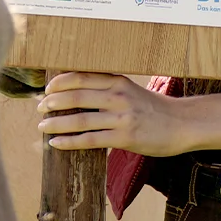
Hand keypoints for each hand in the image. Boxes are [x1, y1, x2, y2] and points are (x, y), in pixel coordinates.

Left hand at [37, 72, 187, 155]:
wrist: (181, 124)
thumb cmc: (154, 109)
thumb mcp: (131, 90)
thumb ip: (108, 89)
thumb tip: (78, 92)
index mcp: (118, 81)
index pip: (81, 77)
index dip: (59, 83)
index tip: (46, 89)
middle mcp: (118, 96)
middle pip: (76, 96)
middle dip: (52, 103)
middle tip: (39, 109)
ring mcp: (121, 117)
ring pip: (79, 119)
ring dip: (56, 123)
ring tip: (42, 127)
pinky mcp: (124, 137)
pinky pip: (90, 139)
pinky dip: (69, 141)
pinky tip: (56, 143)